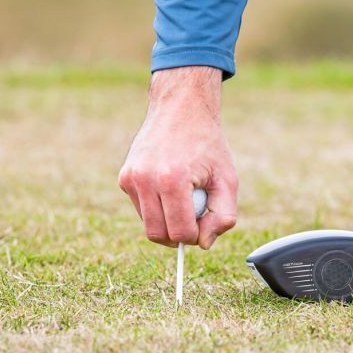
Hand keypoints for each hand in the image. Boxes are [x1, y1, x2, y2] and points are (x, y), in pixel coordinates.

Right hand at [118, 67, 237, 248]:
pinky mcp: (125, 177)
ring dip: (168, 222)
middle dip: (180, 234)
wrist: (181, 108)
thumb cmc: (208, 144)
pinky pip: (142, 209)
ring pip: (148, 226)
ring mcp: (131, 178)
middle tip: (196, 214)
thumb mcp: (228, 179)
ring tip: (185, 198)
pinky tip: (171, 187)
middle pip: (159, 235)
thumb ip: (223, 216)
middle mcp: (145, 179)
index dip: (196, 236)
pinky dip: (158, 208)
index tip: (206, 221)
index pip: (180, 233)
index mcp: (172, 179)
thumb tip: (204, 244)